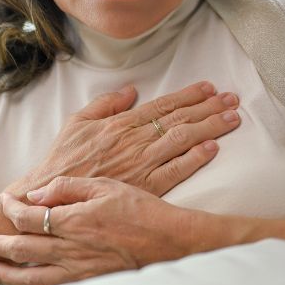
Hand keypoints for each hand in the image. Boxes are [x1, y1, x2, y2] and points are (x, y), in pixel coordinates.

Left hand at [0, 177, 200, 284]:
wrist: (170, 242)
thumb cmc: (140, 210)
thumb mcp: (105, 185)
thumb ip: (68, 186)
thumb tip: (37, 193)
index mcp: (73, 220)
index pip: (28, 217)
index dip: (11, 209)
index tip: (5, 202)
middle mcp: (71, 248)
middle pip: (21, 249)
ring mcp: (78, 270)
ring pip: (32, 275)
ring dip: (8, 271)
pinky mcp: (88, 282)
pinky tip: (24, 282)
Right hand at [6, 81, 240, 197]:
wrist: (52, 197)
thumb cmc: (62, 160)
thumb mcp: (76, 123)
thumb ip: (104, 104)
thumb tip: (131, 91)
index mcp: (120, 123)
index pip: (162, 105)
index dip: (188, 95)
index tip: (209, 87)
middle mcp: (134, 141)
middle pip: (179, 120)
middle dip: (208, 107)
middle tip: (232, 98)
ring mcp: (141, 164)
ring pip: (182, 141)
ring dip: (210, 127)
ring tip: (232, 118)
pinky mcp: (144, 188)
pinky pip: (175, 171)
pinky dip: (195, 159)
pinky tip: (213, 149)